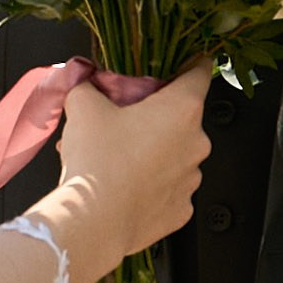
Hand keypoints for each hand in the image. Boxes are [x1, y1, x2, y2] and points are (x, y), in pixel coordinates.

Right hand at [40, 64, 210, 282]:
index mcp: (181, 109)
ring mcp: (191, 179)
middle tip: (124, 120)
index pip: (199, 72)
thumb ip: (87, 86)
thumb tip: (85, 83)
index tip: (184, 61)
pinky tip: (125, 184)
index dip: (189, 62)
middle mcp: (196, 143)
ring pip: (176, 154)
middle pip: (182, 117)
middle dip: (156, 116)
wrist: (93, 221)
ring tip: (117, 157)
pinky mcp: (181, 209)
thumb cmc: (97, 162)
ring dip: (153, 151)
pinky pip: (169, 187)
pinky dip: (151, 184)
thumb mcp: (83, 107)